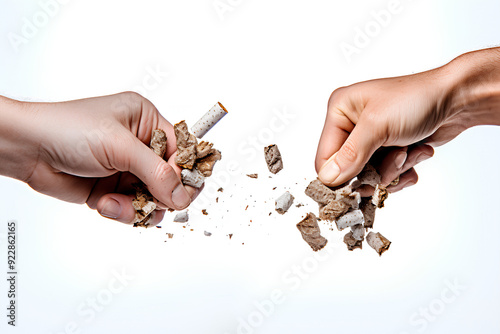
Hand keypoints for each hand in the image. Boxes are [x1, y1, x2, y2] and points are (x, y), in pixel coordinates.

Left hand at [0, 92, 199, 224]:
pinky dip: (121, 212)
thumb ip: (156, 172)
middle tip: (154, 202)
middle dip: (162, 194)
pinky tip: (103, 204)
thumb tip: (181, 196)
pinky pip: (133, 209)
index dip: (185, 172)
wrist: (27, 149)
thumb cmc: (68, 130)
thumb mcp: (119, 146)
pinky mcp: (113, 189)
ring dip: (138, 207)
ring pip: (154, 199)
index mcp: (147, 122)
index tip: (182, 192)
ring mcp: (127, 169)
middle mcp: (140, 146)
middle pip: (172, 179)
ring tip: (116, 203)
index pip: (182, 150)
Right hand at [316, 48, 499, 191]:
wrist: (457, 98)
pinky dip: (403, 171)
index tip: (359, 184)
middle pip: (348, 171)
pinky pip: (386, 175)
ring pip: (369, 175)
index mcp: (339, 111)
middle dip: (375, 171)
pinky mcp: (387, 149)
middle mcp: (351, 125)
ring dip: (393, 170)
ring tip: (410, 151)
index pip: (325, 156)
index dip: (340, 175)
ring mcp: (370, 138)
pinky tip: (417, 153)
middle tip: (397, 157)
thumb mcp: (377, 126)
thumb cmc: (416, 100)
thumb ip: (350, 155)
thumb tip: (327, 179)